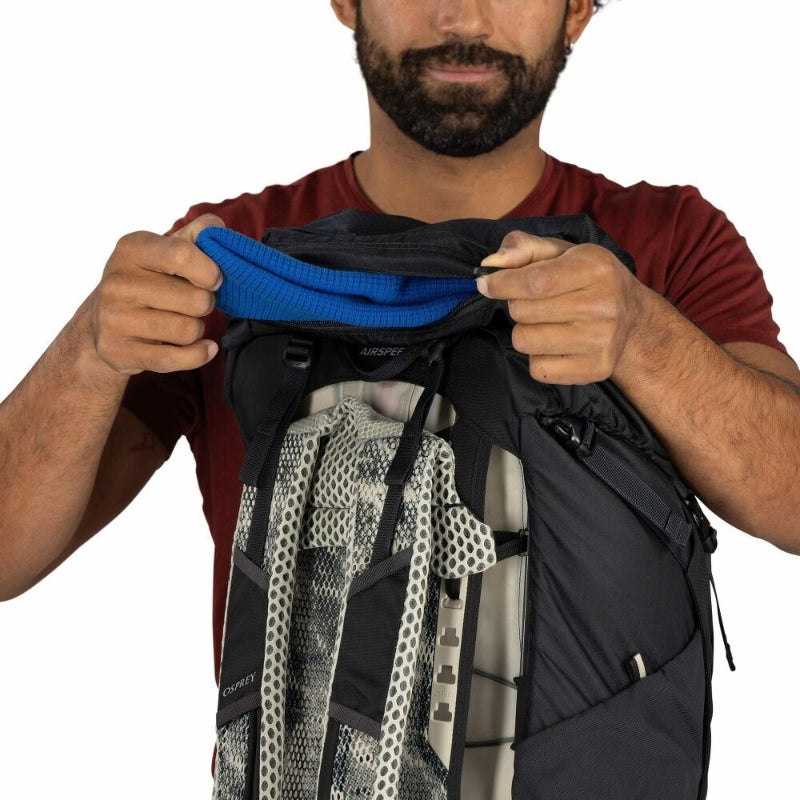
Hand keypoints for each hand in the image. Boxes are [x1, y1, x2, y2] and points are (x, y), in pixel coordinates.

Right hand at [89, 214, 224, 374]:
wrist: (104, 321)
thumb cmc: (150, 280)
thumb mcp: (168, 250)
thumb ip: (199, 235)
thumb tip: (218, 227)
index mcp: (131, 249)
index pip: (181, 255)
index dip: (210, 271)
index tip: (214, 279)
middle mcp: (116, 282)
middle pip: (195, 300)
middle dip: (206, 304)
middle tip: (194, 303)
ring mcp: (113, 319)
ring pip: (189, 330)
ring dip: (197, 329)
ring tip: (182, 321)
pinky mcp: (119, 352)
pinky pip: (178, 360)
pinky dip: (199, 355)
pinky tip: (203, 347)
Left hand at [475, 231, 644, 384]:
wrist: (633, 318)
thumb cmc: (587, 279)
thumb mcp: (562, 251)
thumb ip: (523, 248)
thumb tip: (492, 263)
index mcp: (595, 268)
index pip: (535, 282)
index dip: (502, 284)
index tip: (485, 284)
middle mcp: (603, 306)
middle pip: (524, 312)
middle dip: (517, 305)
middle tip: (535, 302)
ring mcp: (601, 341)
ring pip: (525, 341)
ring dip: (525, 332)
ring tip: (546, 323)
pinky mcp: (595, 369)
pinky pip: (538, 369)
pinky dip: (538, 358)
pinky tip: (556, 344)